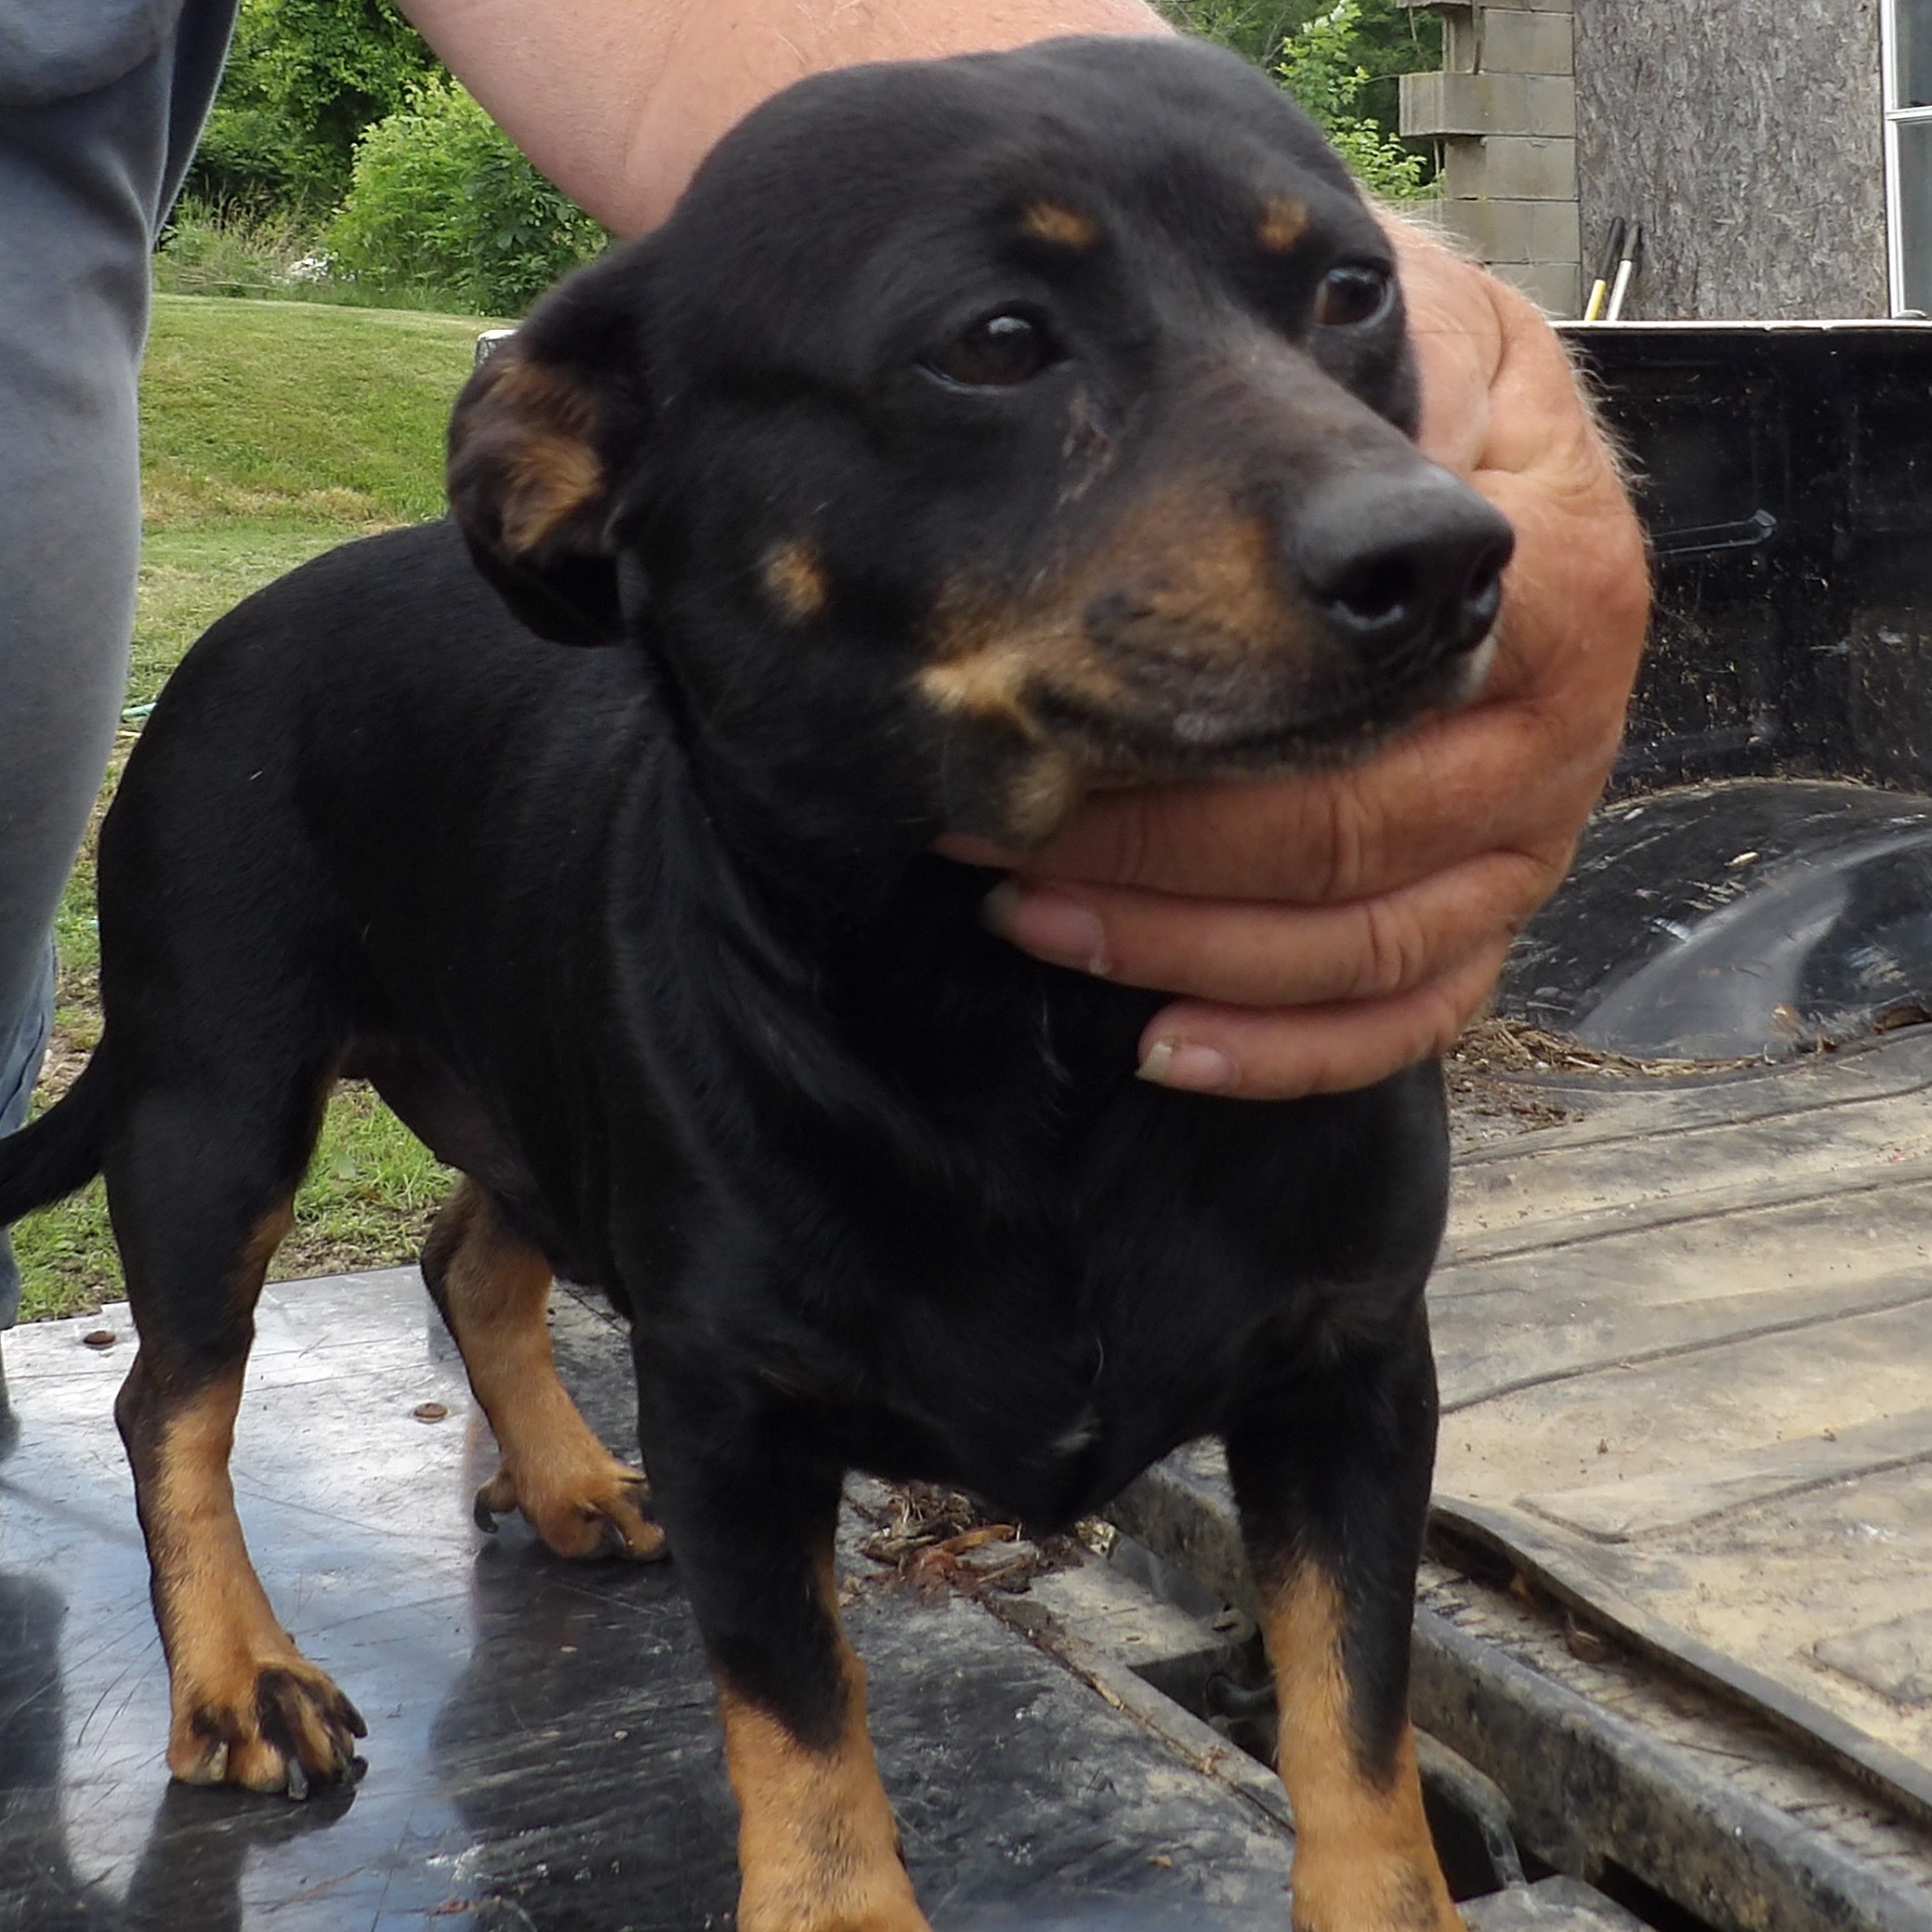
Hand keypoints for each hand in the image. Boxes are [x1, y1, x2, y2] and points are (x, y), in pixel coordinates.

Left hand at [944, 226, 1650, 1099]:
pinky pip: (1410, 1015)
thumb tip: (1254, 409)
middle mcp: (1561, 735)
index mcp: (1556, 587)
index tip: (1042, 722)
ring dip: (1182, 953)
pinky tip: (1161, 1043)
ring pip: (1362, 949)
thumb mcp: (1413, 311)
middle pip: (1344, 844)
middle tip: (995, 846)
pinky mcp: (1490, 908)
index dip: (1189, 737)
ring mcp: (1530, 840)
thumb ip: (1366, 356)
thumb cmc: (1419, 377)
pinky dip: (1288, 1048)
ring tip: (1030, 921)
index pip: (1364, 707)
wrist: (1491, 449)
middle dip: (1150, 859)